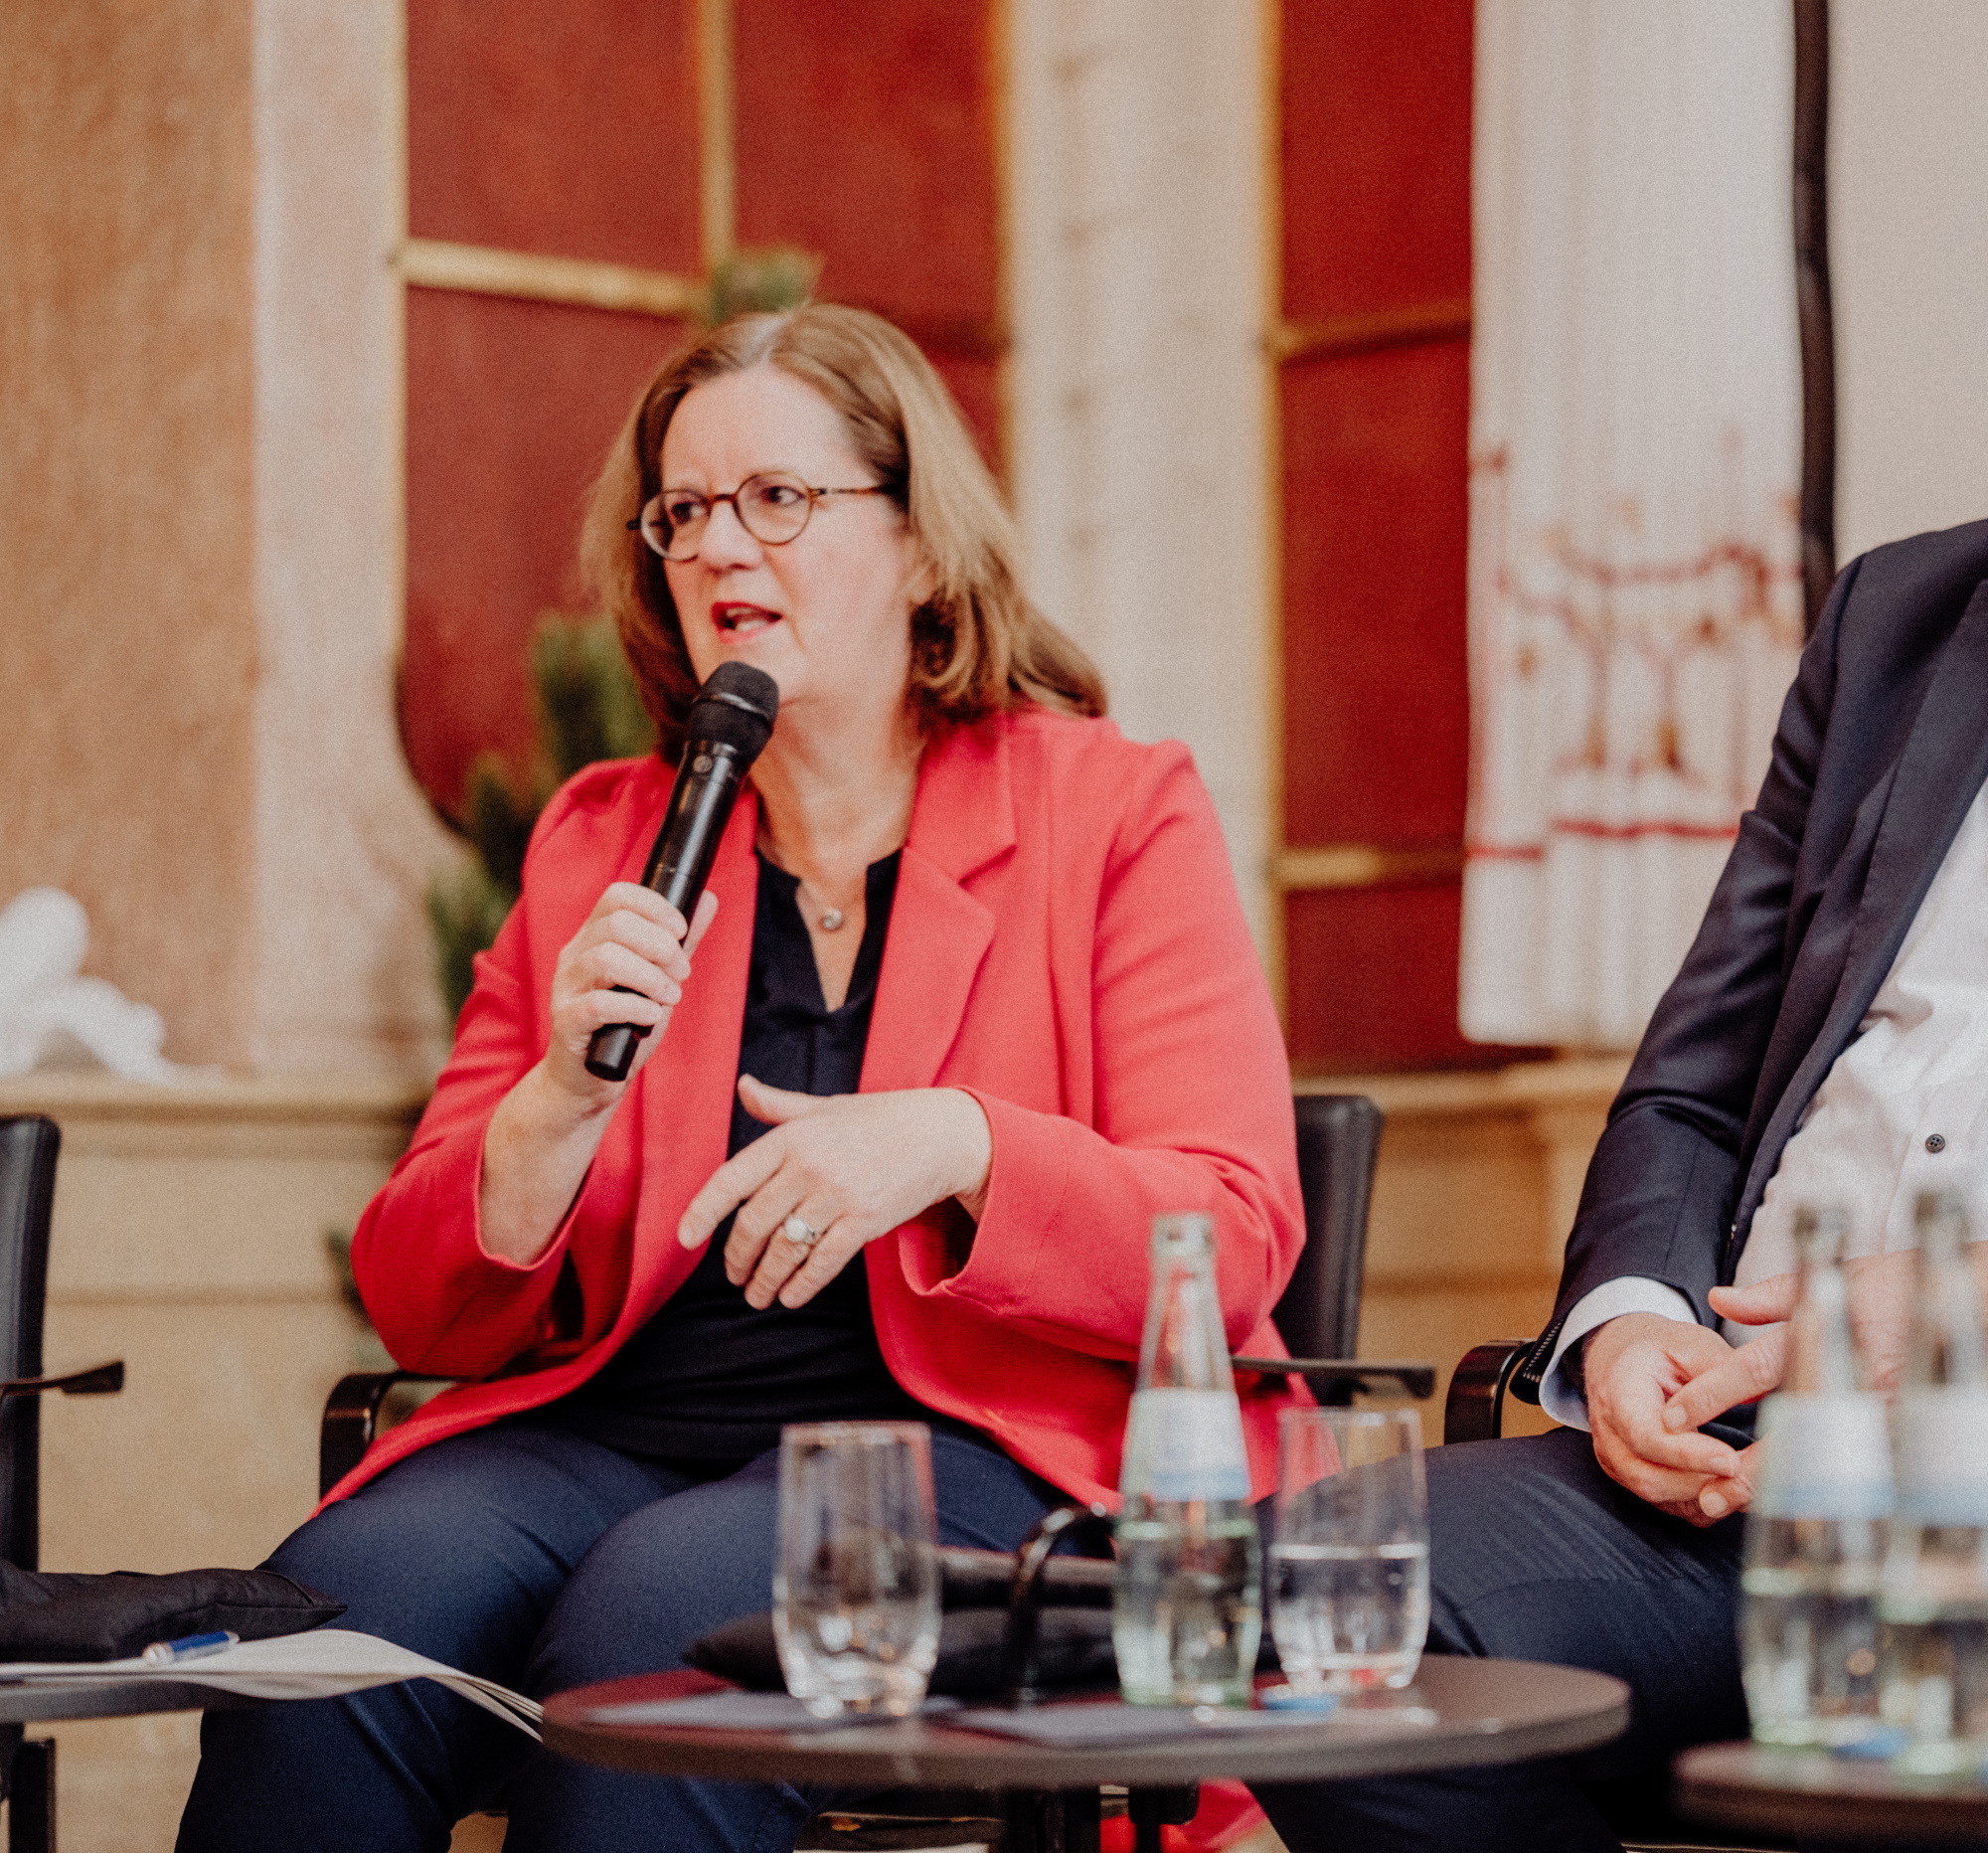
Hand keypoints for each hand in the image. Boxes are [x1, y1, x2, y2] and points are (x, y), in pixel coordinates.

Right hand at [542, 885, 718, 1105]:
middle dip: (661, 946)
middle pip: (615, 924)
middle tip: (682, 973)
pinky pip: (598, 1004)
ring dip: (651, 977)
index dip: (655, 906)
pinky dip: (635, 1006)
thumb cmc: (624, 1025)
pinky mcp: (566, 1021)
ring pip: (605, 959)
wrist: (588, 1079)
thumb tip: (708, 900)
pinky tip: (651, 1016)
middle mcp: (575, 955)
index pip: (617, 895)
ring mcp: (566, 987)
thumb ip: (680, 942)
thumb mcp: (657, 978)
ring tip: (670, 997)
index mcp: (594, 937)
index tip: (681, 930)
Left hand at [678, 1078, 992, 1309]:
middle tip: (734, 1276)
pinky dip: (802, 1284)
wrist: (939, 1135)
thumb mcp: (824, 1108)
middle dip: (737, 1258)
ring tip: (757, 1295)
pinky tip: (790, 1297)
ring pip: (784, 1249)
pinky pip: (823, 1262)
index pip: (731, 1179)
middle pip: (754, 1224)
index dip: (702, 1211)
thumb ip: (779, 1106)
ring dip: (765, 1280)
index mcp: (791, 1137)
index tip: (685, 1238)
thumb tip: (743, 1087)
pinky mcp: (865, 1221)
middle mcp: (809, 1165)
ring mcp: (838, 1195)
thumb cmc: (877, 1120)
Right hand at [1584, 1313, 1748, 1524]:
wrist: (1622, 1359)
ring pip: (1660, 1498)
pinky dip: (1705, 1503)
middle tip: (1750, 1475)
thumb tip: (1762, 1396)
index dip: (1687, 1454)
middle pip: (1648, 1477)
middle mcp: (1610, 1433)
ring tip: (1748, 1480)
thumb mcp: (1690, 1343)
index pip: (1645, 1435)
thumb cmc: (1659, 1351)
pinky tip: (1734, 1486)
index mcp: (1619, 1391)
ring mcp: (1617, 1460)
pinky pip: (1671, 1506)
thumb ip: (1721, 1369)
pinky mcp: (1634, 1479)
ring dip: (1707, 1496)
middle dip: (1702, 1483)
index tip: (1730, 1459)